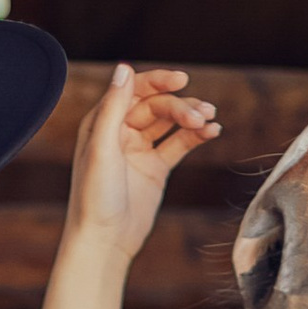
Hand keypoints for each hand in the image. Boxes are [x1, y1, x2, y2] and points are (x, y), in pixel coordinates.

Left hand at [64, 61, 218, 261]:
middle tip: (203, 114)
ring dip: (191, 118)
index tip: (182, 80)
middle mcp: (120, 131)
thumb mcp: (102, 148)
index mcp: (102, 122)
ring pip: (170, 123)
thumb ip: (113, 107)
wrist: (105, 241)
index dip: (158, 82)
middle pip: (157, 106)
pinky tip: (212, 132)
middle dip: (180, 106)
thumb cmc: (95, 197)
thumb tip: (124, 68)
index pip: (133, 90)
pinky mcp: (156, 168)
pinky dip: (195, 136)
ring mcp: (139, 149)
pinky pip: (179, 144)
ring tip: (211, 120)